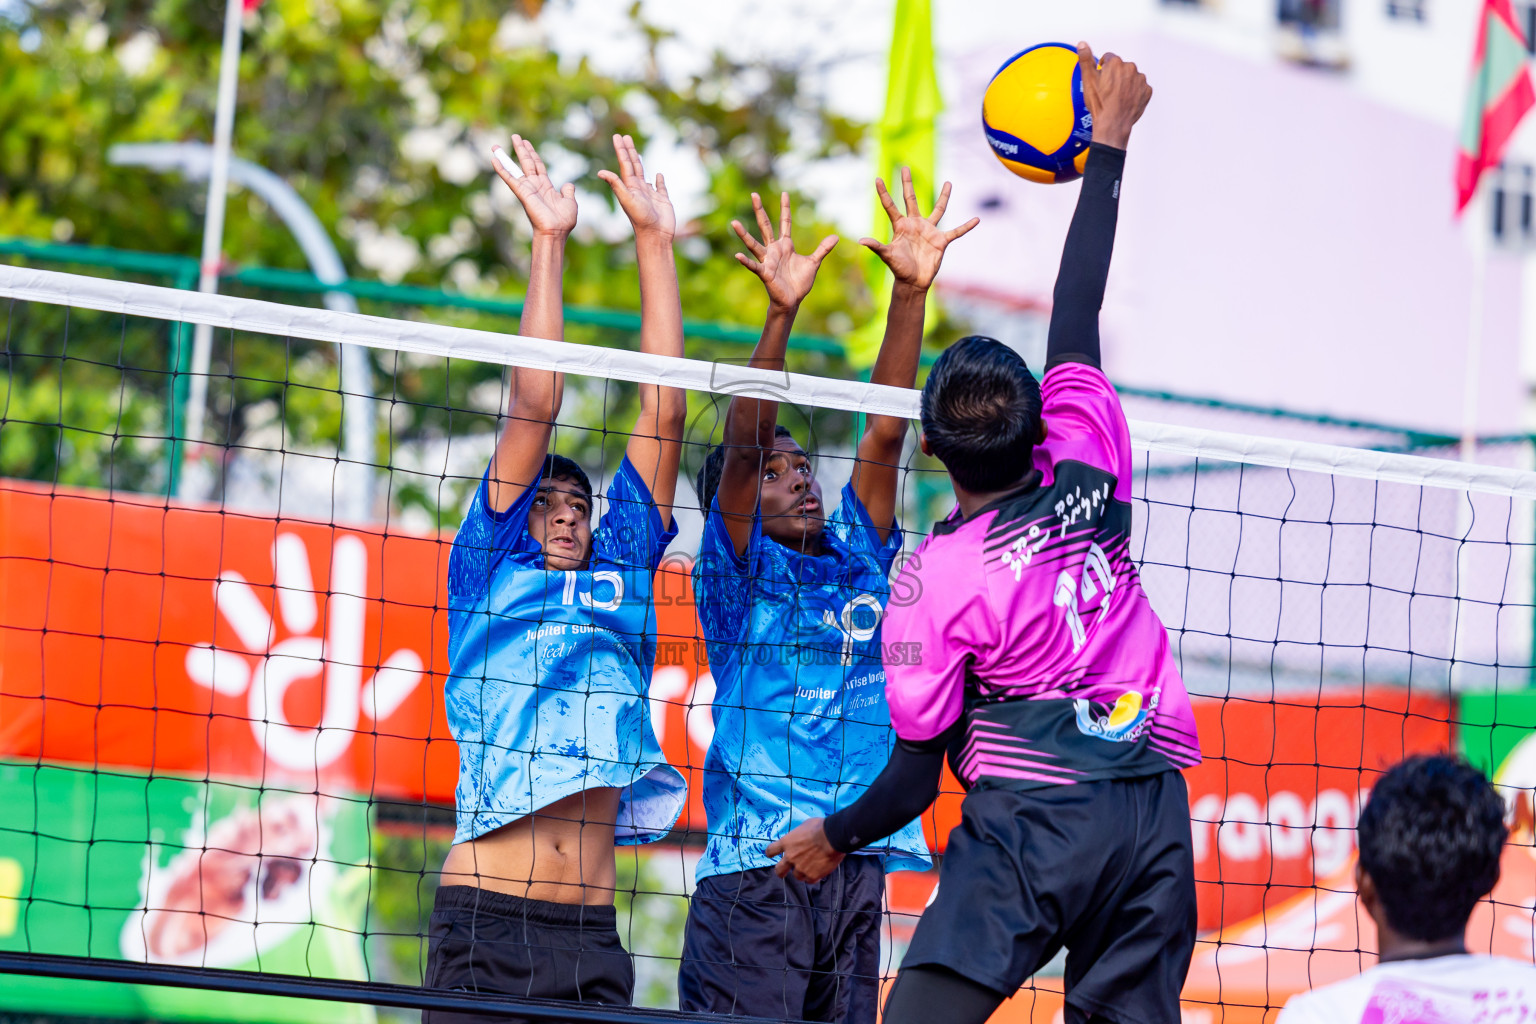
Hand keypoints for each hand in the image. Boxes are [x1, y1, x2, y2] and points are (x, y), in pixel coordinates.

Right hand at [491, 134, 577, 237]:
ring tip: (497, 145)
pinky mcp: (522, 193)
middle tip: (515, 136)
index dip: (533, 154)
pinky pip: (510, 179)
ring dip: (507, 156)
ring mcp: (528, 189)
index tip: (527, 143)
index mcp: (546, 186)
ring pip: (517, 168)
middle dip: (522, 149)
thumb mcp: (570, 202)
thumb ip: (568, 192)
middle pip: (527, 162)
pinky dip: (502, 169)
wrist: (556, 232)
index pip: (538, 166)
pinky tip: (494, 160)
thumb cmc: (563, 221)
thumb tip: (568, 185)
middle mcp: (535, 186)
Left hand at [596, 134, 674, 240]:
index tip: (617, 136)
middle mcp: (638, 188)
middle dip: (629, 151)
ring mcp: (650, 194)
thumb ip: (615, 185)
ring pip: (644, 174)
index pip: (624, 164)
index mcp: (630, 186)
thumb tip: (599, 172)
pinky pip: (660, 187)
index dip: (621, 150)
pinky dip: (659, 180)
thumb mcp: (626, 200)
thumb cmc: (640, 219)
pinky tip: (657, 175)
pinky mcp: (662, 200)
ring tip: (637, 152)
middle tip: (625, 137)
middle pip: (633, 165)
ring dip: (640, 162)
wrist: (655, 235)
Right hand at [731, 193, 838, 311]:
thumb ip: (822, 249)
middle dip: (760, 210)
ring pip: (754, 244)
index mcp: (785, 245)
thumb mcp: (813, 263)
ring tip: (733, 222)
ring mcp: (768, 261)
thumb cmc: (799, 283)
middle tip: (754, 194)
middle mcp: (774, 250)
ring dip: (744, 234)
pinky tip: (738, 255)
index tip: (785, 193)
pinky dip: (746, 261)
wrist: (792, 301)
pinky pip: (754, 266)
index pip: (785, 222)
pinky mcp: (765, 273)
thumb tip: (836, 237)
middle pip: (766, 226)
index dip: (785, 208)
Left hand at [766, 817, 843, 882]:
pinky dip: (813, 876)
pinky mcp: (812, 875)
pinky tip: (818, 871)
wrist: (833, 837)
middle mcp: (791, 857)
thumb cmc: (820, 827)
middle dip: (780, 871)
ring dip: (802, 872)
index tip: (772, 854)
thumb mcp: (804, 826)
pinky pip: (809, 880)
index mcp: (787, 843)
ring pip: (797, 876)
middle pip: (779, 870)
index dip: (771, 853)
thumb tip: (801, 838)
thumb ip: (799, 836)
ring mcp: (801, 868)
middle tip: (784, 871)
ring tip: (811, 866)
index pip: (771, 850)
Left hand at [863, 167, 978, 290]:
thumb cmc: (899, 269)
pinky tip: (976, 220)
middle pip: (911, 199)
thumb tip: (861, 241)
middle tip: (904, 167)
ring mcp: (929, 231)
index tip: (877, 178)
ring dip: (944, 196)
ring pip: (938, 209)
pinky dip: (966, 226)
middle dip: (907, 183)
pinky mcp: (941, 241)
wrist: (913, 282)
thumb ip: (876, 246)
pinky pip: (956, 231)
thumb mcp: (887, 256)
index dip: (883, 193)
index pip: (891, 205)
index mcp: (901, 226)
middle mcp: (914, 224)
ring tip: (949, 183)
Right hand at [1078, 43, 1151, 148]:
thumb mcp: (1088, 80)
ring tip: (1117, 97)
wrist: (1113, 124)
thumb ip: (1085, 59)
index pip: (1108, 58)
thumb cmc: (1099, 103)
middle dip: (1115, 76)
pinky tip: (1126, 101)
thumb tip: (1082, 43)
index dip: (1103, 69)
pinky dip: (1134, 93)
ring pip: (1131, 77)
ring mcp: (1140, 80)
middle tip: (1108, 91)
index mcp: (1116, 63)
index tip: (1101, 80)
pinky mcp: (1147, 91)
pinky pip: (1140, 88)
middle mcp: (1131, 68)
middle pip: (1121, 67)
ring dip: (1125, 83)